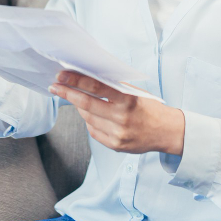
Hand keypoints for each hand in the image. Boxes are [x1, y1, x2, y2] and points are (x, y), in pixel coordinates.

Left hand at [48, 70, 184, 155]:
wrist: (165, 132)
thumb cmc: (149, 107)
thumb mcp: (135, 92)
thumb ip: (114, 86)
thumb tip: (87, 77)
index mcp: (128, 99)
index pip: (96, 87)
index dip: (76, 81)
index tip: (61, 75)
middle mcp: (122, 117)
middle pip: (86, 104)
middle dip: (67, 94)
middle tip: (55, 86)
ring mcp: (118, 133)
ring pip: (88, 118)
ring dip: (80, 108)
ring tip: (79, 100)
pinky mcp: (115, 145)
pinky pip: (93, 131)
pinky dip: (90, 122)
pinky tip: (94, 116)